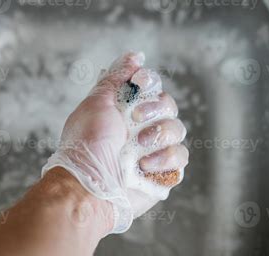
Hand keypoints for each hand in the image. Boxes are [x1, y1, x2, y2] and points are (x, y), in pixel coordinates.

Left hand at [43, 52, 188, 233]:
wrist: (89, 187)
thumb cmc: (86, 146)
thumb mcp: (96, 104)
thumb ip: (116, 78)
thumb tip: (135, 56)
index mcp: (126, 112)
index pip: (152, 88)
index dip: (150, 83)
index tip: (139, 83)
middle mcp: (141, 129)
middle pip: (170, 106)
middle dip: (154, 111)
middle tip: (135, 121)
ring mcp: (153, 151)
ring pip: (178, 131)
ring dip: (159, 136)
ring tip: (138, 150)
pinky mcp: (163, 173)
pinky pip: (181, 158)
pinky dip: (165, 160)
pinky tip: (144, 167)